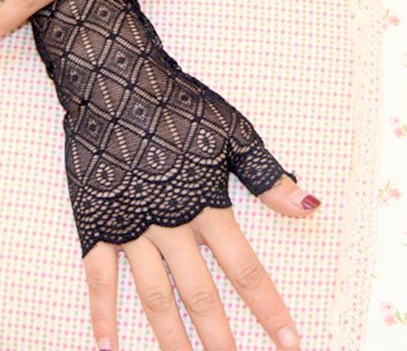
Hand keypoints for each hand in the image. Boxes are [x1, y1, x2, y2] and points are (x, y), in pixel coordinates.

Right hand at [30, 0, 320, 349]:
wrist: (115, 82)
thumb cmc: (175, 104)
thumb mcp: (231, 131)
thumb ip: (267, 174)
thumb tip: (310, 207)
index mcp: (204, 203)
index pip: (244, 268)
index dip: (268, 307)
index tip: (288, 342)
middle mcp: (168, 224)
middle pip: (198, 293)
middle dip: (220, 338)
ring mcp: (129, 226)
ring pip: (152, 295)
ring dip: (170, 337)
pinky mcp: (96, 221)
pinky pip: (98, 275)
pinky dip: (101, 312)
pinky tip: (108, 346)